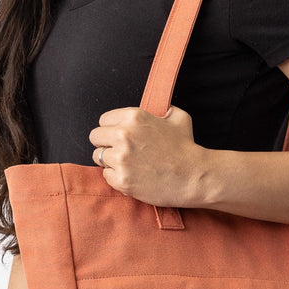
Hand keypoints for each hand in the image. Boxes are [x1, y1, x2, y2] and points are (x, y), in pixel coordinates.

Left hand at [89, 105, 206, 207]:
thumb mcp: (178, 118)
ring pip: (98, 157)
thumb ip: (162, 109)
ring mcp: (121, 158)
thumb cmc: (186, 148)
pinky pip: (106, 176)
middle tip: (122, 151)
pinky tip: (133, 176)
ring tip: (129, 164)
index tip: (120, 136)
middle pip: (95, 137)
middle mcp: (124, 135)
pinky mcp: (121, 179)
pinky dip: (116, 177)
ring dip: (110, 161)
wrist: (193, 177)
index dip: (112, 128)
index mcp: (134, 117)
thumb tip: (158, 109)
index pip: (103, 120)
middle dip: (106, 143)